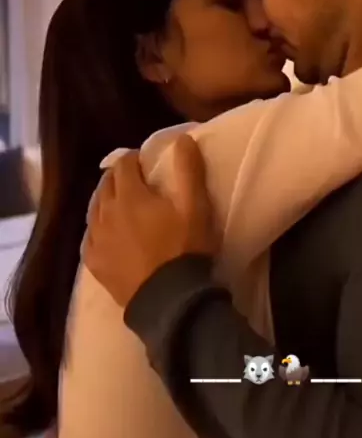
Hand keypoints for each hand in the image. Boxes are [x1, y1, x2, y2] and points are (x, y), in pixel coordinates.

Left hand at [84, 134, 217, 307]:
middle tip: (134, 181)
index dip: (133, 160)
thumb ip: (188, 171)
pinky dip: (98, 227)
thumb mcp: (195, 207)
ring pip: (95, 208)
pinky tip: (106, 232)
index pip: (123, 165)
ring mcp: (96, 238)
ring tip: (120, 203)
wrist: (168, 299)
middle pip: (106, 185)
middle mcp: (106, 212)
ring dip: (106, 200)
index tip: (143, 162)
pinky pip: (89, 236)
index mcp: (130, 195)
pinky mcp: (94, 262)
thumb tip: (182, 139)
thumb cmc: (184, 249)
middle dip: (119, 177)